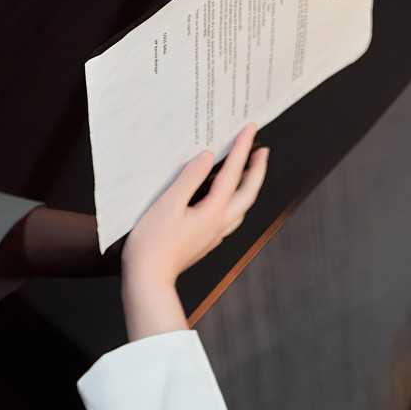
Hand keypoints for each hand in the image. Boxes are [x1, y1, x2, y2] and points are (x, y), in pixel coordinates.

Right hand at [122, 124, 268, 288]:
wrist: (148, 280)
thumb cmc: (153, 244)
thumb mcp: (168, 204)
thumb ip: (189, 178)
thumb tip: (207, 158)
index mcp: (213, 212)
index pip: (233, 174)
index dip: (242, 149)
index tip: (250, 129)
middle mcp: (219, 225)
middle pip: (248, 194)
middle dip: (257, 170)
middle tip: (262, 150)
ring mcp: (214, 236)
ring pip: (241, 208)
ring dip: (248, 187)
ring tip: (248, 171)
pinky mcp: (205, 242)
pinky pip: (229, 218)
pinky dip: (234, 202)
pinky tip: (225, 199)